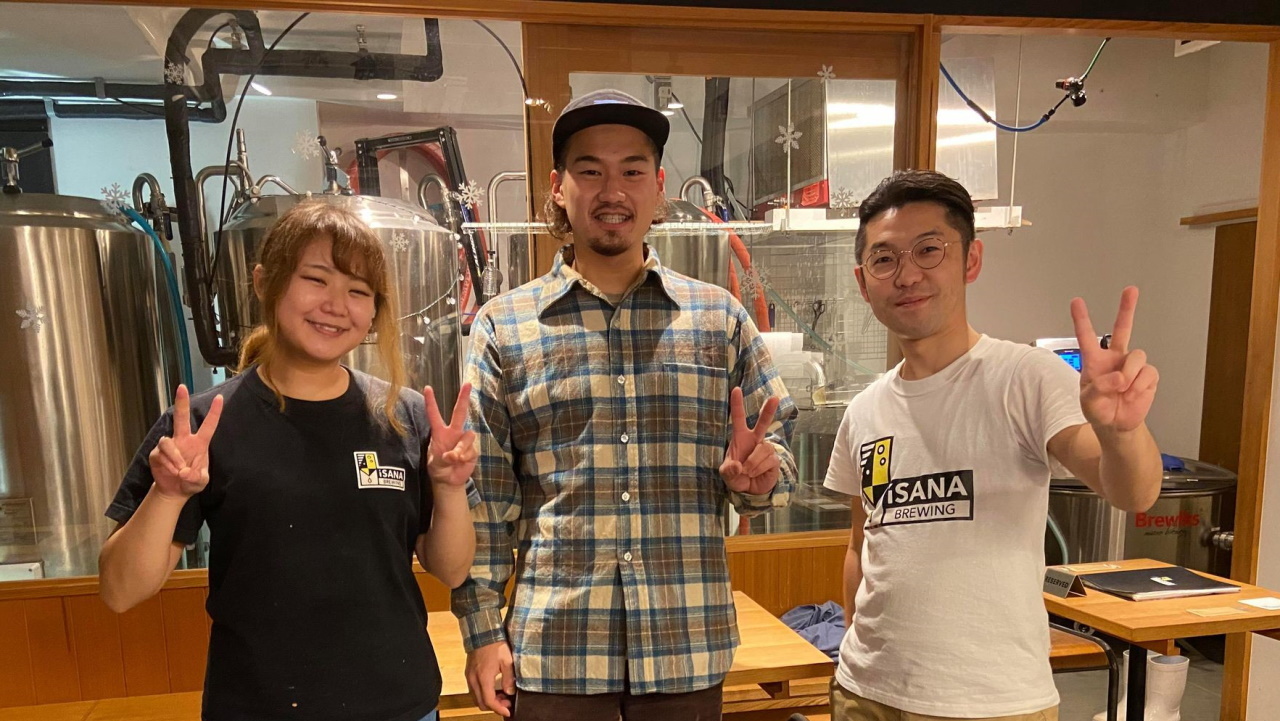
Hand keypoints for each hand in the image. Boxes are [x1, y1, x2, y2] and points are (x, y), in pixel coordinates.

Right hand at [148, 385, 223, 499]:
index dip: (214, 412)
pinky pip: (160, 454)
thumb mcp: (200, 482)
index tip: (220, 398)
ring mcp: (170, 445)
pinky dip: (167, 464)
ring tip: (179, 470)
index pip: (209, 425)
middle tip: (182, 387)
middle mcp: (184, 440)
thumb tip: (184, 471)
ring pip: (168, 441)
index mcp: (199, 443)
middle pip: (182, 417)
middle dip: (181, 402)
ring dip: (174, 457)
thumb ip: (196, 477)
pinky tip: (171, 471)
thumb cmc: (191, 481)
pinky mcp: (157, 453)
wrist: (174, 490)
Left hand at [424, 384, 476, 486]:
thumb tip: (454, 455)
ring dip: (460, 449)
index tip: (427, 388)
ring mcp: (464, 440)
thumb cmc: (438, 468)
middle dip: (463, 398)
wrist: (448, 481)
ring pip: (468, 436)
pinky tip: (461, 463)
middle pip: (460, 412)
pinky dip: (464, 457)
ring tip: (453, 459)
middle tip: (468, 384)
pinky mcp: (472, 450)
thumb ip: (444, 456)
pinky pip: (471, 450)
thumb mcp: (435, 461)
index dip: (431, 401)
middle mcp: (453, 432)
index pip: (434, 414)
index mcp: (440, 432)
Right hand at [465, 641, 515, 717]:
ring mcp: (469, 677)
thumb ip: (509, 678)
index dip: (499, 709)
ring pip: (476, 698)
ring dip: (488, 700)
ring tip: (501, 695)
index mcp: (483, 678)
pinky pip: (474, 690)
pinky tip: (493, 688)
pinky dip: (483, 693)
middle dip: (494, 706)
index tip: (508, 711)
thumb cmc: (495, 644)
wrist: (482, 632)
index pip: (489, 701)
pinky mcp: (468, 673)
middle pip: (481, 703)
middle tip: (506, 702)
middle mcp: (474, 680)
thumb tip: (510, 692)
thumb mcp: (507, 661)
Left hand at [719, 387, 781, 494]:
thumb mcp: (726, 474)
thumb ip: (728, 470)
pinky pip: (768, 460)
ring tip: (747, 471)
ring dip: (752, 463)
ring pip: (762, 449)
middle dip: (768, 410)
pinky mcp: (774, 459)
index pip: (738, 418)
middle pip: (763, 422)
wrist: (749, 490)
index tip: (736, 389)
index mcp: (740, 437)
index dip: (737, 404)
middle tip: (775, 398)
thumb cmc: (736, 475)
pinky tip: (755, 473)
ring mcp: (766, 449)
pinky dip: (758, 469)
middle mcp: (755, 440)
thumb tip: (738, 466)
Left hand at [1071, 286, 1159, 434]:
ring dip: (1129, 373)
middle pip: (1122, 328)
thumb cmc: (1098, 410)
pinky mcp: (1147, 375)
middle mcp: (1114, 358)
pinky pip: (1148, 373)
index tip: (1076, 302)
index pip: (1086, 336)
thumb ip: (1099, 387)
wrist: (1116, 424)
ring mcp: (1131, 365)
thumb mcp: (1088, 400)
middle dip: (1127, 308)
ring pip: (1137, 355)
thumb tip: (1119, 377)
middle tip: (1131, 290)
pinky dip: (1139, 385)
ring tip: (1122, 388)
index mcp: (1094, 361)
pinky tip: (1132, 394)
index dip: (1081, 318)